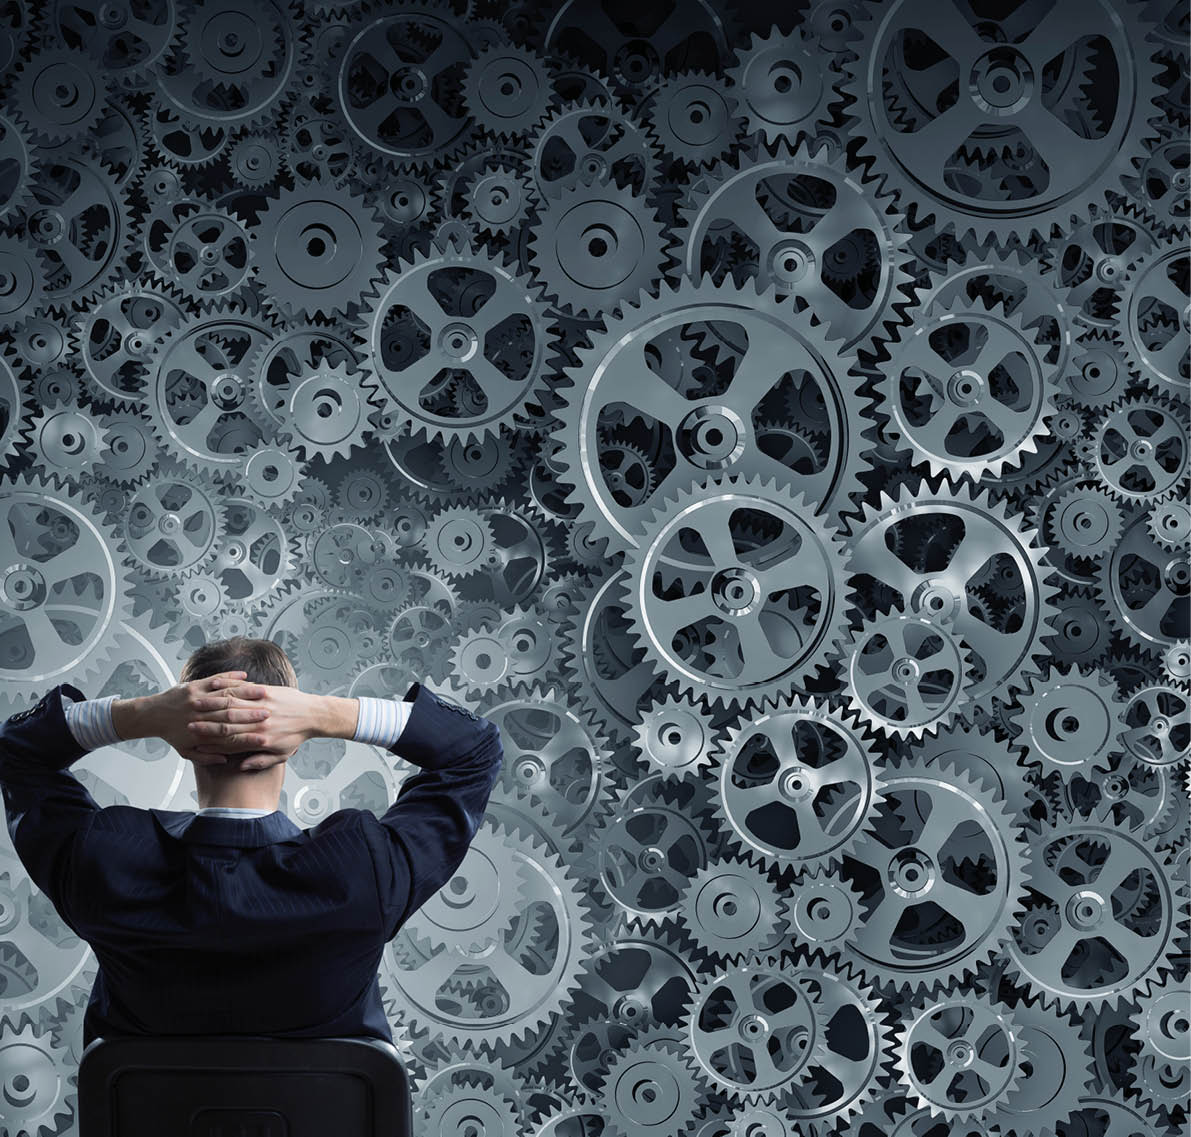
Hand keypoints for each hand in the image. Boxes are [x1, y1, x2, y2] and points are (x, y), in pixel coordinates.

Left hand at [116, 672, 271, 768]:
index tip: (265, 737)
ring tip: (264, 692)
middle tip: (271, 712)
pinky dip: (231, 677)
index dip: (249, 736)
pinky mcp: (196, 685)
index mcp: (202, 732)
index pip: (231, 735)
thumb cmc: (170, 734)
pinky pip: (217, 679)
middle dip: (253, 712)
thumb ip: (206, 758)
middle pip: (233, 713)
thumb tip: (225, 760)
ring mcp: (199, 697)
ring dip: (247, 692)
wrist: (151, 715)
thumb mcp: (186, 751)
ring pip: (227, 694)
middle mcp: (201, 714)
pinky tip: (245, 676)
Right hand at [185, 682, 318, 770]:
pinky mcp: (267, 692)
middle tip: (188, 724)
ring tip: (196, 705)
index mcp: (260, 740)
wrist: (314, 715)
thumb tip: (239, 767)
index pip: (229, 743)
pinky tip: (216, 688)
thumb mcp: (281, 754)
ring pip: (233, 706)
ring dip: (212, 705)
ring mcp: (263, 706)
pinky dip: (229, 689)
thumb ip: (260, 762)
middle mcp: (259, 724)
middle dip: (205, 724)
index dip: (211, 743)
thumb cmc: (297, 736)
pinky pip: (245, 690)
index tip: (196, 742)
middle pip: (226, 724)